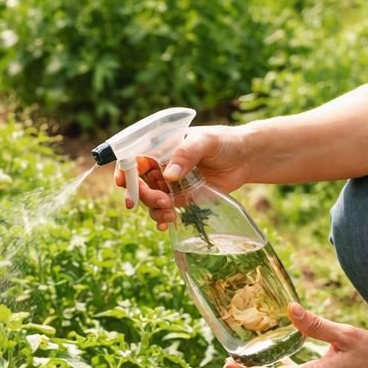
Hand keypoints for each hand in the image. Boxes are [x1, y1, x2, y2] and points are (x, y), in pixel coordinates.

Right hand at [114, 124, 253, 228]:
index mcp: (159, 147)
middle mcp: (158, 166)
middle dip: (144, 195)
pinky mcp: (178, 198)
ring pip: (148, 200)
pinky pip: (162, 210)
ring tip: (170, 214)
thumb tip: (168, 175)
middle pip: (138, 183)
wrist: (243, 159)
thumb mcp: (205, 142)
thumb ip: (186, 154)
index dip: (124, 170)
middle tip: (162, 202)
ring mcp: (167, 183)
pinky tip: (165, 225)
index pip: (133, 158)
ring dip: (153, 209)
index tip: (124, 183)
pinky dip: (160, 219)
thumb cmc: (223, 142)